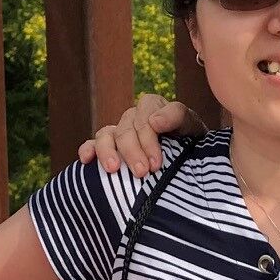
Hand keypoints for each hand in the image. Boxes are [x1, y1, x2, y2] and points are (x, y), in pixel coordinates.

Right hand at [75, 94, 205, 176]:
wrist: (189, 166)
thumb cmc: (192, 146)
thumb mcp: (193, 129)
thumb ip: (177, 117)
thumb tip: (154, 122)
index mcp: (155, 108)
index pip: (146, 112)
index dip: (148, 137)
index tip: (156, 162)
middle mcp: (134, 118)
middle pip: (126, 128)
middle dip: (133, 151)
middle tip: (141, 172)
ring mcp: (120, 132)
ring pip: (106, 135)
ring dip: (108, 151)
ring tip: (114, 169)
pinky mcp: (109, 147)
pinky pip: (93, 144)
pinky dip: (88, 150)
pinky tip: (87, 160)